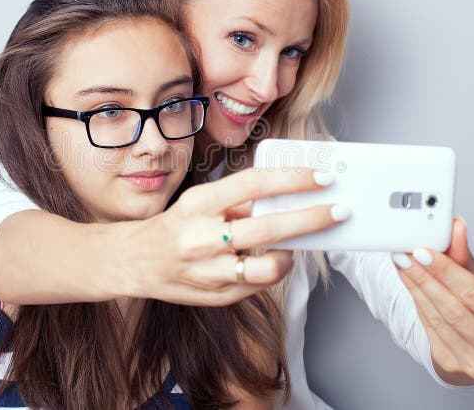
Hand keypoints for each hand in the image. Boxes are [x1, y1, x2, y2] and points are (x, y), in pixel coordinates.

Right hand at [118, 168, 345, 305]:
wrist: (132, 262)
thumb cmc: (173, 226)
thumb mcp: (198, 201)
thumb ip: (237, 199)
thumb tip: (286, 195)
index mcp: (198, 204)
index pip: (252, 184)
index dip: (292, 178)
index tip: (322, 176)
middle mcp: (202, 237)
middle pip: (269, 227)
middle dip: (312, 218)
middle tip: (340, 210)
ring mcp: (208, 272)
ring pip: (268, 266)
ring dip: (292, 254)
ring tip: (299, 246)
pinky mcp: (214, 297)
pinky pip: (257, 286)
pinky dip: (272, 271)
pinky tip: (273, 260)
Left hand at [391, 218, 473, 384]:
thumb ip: (465, 254)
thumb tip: (455, 226)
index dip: (445, 270)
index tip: (422, 251)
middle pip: (453, 308)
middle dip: (425, 278)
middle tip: (405, 255)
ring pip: (438, 319)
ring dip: (416, 288)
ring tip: (402, 264)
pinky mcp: (454, 365)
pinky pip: (429, 329)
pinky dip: (416, 303)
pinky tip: (409, 283)